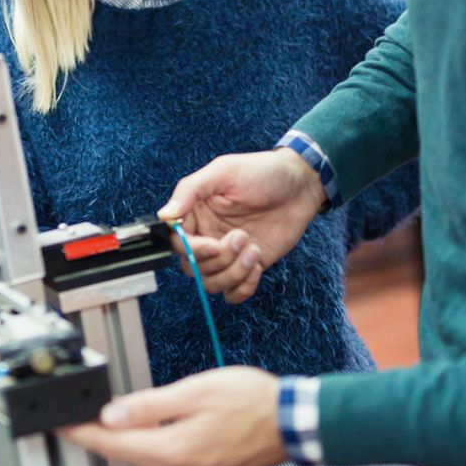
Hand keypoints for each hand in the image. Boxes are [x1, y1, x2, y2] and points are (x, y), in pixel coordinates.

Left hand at [62, 367, 286, 465]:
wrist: (292, 421)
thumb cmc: (252, 400)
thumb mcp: (196, 391)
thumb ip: (150, 405)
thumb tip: (111, 415)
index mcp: (176, 450)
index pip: (115, 443)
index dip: (83, 432)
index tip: (60, 423)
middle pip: (126, 454)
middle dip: (98, 437)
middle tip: (74, 420)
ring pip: (144, 459)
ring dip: (121, 443)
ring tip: (99, 424)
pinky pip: (163, 461)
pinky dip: (146, 447)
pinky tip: (140, 433)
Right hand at [160, 149, 323, 303]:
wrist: (300, 184)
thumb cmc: (261, 172)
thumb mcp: (223, 172)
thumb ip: (190, 190)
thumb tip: (165, 215)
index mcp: (195, 213)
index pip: (176, 243)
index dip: (191, 249)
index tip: (212, 245)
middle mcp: (207, 236)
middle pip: (193, 268)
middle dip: (218, 260)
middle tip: (241, 238)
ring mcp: (228, 254)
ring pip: (212, 284)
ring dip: (233, 273)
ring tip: (253, 248)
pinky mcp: (248, 266)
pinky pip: (234, 293)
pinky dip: (243, 287)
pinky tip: (257, 265)